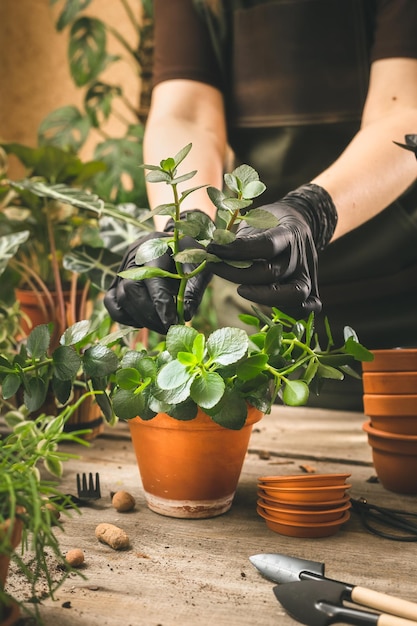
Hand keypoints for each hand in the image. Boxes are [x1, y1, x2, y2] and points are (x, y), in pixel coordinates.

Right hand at [104, 231, 211, 333]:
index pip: (151, 277)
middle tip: (168, 328)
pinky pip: (112, 303)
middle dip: (149, 314)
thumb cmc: (190, 255)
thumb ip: (193, 290)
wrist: (177, 244)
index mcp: (155, 247)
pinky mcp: (117, 282)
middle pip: (130, 289)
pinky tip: (145, 322)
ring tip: (161, 327)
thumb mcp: (199, 268)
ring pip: (120, 298)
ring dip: (141, 319)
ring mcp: (122, 269)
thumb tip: (185, 315)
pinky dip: (127, 317)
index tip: (172, 322)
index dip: (160, 302)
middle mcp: (133, 257)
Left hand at [207, 184, 336, 316]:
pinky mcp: (311, 288)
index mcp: (289, 232)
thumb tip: (208, 251)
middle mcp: (301, 255)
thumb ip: (237, 238)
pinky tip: (270, 307)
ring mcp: (308, 274)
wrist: (299, 221)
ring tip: (240, 290)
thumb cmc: (269, 223)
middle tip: (215, 268)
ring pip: (293, 294)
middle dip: (239, 274)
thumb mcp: (254, 221)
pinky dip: (293, 312)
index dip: (237, 251)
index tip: (212, 250)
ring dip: (263, 296)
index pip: (266, 245)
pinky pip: (309, 307)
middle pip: (272, 273)